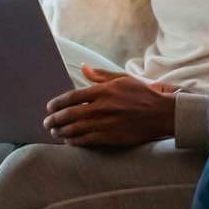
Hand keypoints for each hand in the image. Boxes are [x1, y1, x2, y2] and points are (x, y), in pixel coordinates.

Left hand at [42, 66, 177, 146]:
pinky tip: (68, 141)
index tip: (49, 108)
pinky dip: (74, 141)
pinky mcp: (111, 137)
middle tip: (47, 123)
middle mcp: (102, 107)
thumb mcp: (122, 79)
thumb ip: (100, 75)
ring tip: (55, 132)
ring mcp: (105, 123)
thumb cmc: (142, 94)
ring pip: (74, 129)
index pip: (71, 97)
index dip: (57, 103)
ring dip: (61, 132)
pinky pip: (86, 140)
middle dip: (54, 120)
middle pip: (69, 114)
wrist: (161, 113)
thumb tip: (83, 67)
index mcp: (103, 91)